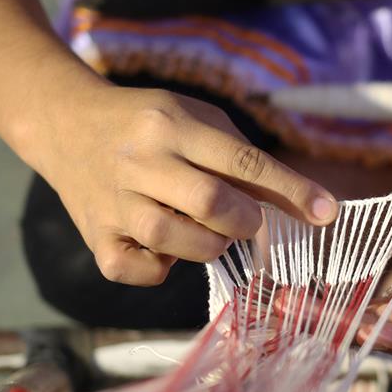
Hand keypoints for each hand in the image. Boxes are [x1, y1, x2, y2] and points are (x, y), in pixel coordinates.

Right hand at [32, 85, 337, 285]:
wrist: (66, 125)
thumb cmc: (147, 125)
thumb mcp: (195, 120)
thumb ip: (243, 160)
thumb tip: (302, 206)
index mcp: (169, 122)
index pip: (241, 161)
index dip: (290, 190)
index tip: (325, 212)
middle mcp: (138, 160)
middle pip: (210, 204)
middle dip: (245, 221)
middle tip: (246, 221)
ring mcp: (111, 201)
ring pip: (173, 241)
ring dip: (208, 246)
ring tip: (208, 233)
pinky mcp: (95, 238)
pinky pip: (140, 270)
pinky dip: (162, 269)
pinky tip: (165, 249)